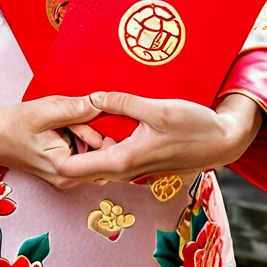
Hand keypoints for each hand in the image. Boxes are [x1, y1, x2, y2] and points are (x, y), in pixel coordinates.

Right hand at [0, 95, 101, 189]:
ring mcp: (66, 177)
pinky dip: (77, 137)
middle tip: (67, 117)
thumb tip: (100, 105)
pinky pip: (82, 152)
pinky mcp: (63, 170)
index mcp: (65, 169)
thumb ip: (74, 109)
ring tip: (60, 121)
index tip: (84, 112)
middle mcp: (69, 179)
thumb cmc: (12, 125)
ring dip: (83, 131)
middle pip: (100, 152)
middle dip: (91, 129)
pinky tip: (61, 128)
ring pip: (92, 151)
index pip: (102, 150)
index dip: (98, 127)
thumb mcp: (43, 111)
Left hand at [59, 91, 261, 183]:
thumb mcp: (156, 109)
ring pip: (99, 156)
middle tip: (57, 119)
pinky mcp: (143, 159)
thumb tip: (93, 97)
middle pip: (84, 163)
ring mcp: (135, 166)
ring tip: (77, 113)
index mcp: (124, 160)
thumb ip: (123, 103)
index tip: (44, 140)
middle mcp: (126, 168)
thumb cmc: (193, 126)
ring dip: (87, 140)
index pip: (77, 168)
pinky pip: (114, 152)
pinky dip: (104, 138)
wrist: (222, 141)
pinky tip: (104, 118)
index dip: (57, 156)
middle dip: (68, 144)